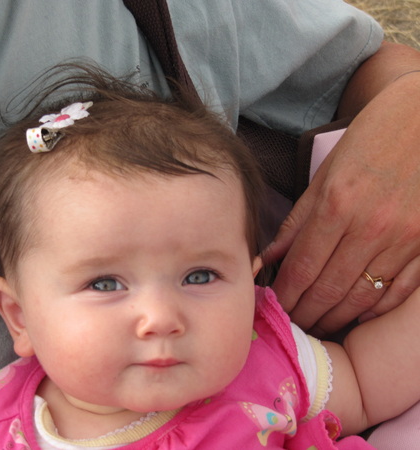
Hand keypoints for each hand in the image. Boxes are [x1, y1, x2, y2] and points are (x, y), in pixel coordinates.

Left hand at [265, 71, 419, 335]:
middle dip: (306, 312)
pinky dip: (377, 309)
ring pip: (363, 296)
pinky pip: (400, 291)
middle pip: (329, 288)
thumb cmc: (375, 136)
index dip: (285, 295)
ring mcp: (405, 239)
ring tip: (318, 325)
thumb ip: (298, 219)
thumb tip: (269, 257)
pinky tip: (359, 316)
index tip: (275, 307)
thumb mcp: (328, 171)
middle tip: (293, 324)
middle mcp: (370, 227)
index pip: (301, 267)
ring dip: (337, 317)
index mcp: (337, 205)